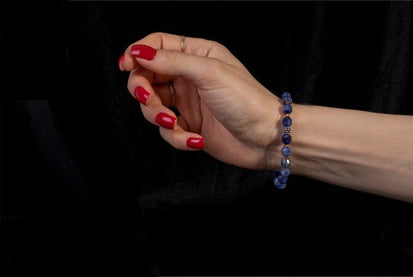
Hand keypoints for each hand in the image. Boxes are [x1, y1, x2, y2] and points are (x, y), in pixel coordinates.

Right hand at [119, 32, 282, 169]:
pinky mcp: (189, 126)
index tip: (126, 65)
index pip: (157, 46)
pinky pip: (168, 131)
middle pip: (147, 77)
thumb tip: (140, 52)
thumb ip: (172, 61)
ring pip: (152, 106)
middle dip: (143, 91)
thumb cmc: (246, 100)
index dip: (137, 53)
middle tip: (148, 100)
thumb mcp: (209, 73)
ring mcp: (188, 102)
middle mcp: (189, 77)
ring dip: (158, 118)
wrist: (266, 138)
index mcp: (196, 55)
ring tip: (176, 124)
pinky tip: (196, 140)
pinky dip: (176, 137)